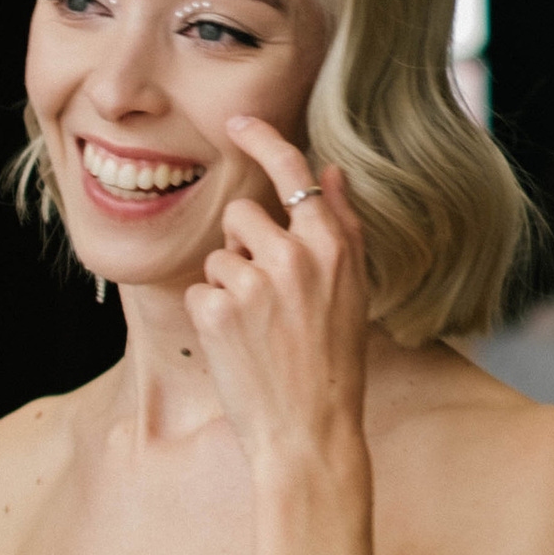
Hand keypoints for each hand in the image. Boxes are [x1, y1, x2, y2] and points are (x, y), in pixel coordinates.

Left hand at [183, 115, 369, 475]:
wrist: (310, 432)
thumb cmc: (332, 365)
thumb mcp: (353, 292)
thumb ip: (339, 228)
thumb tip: (330, 172)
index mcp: (335, 245)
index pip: (293, 171)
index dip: (261, 138)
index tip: (237, 122)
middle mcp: (296, 254)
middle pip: (242, 213)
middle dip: (242, 246)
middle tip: (266, 299)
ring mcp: (256, 280)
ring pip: (218, 254)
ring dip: (227, 284)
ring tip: (257, 329)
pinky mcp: (219, 308)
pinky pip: (200, 289)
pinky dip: (211, 316)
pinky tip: (238, 347)